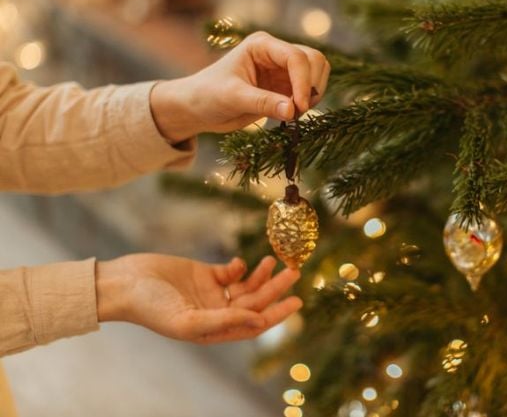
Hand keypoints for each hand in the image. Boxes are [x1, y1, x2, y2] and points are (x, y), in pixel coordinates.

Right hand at [96, 254, 301, 343]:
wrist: (123, 283)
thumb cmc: (151, 307)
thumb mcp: (188, 320)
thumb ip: (225, 321)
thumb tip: (259, 322)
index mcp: (213, 330)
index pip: (254, 324)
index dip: (276, 315)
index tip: (296, 302)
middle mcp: (216, 313)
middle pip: (254, 302)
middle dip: (275, 289)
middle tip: (294, 272)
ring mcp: (211, 293)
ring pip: (246, 286)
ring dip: (261, 275)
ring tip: (273, 261)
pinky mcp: (204, 274)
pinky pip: (230, 272)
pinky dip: (239, 267)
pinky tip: (238, 263)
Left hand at [150, 31, 330, 141]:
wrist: (199, 108)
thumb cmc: (208, 96)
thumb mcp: (233, 98)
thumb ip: (263, 103)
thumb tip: (293, 110)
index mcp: (262, 46)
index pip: (296, 56)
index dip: (303, 81)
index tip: (300, 107)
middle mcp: (276, 53)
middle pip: (313, 59)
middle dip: (312, 85)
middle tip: (299, 111)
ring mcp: (283, 69)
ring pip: (317, 72)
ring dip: (313, 93)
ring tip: (295, 113)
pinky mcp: (286, 85)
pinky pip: (310, 89)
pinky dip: (308, 101)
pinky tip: (292, 114)